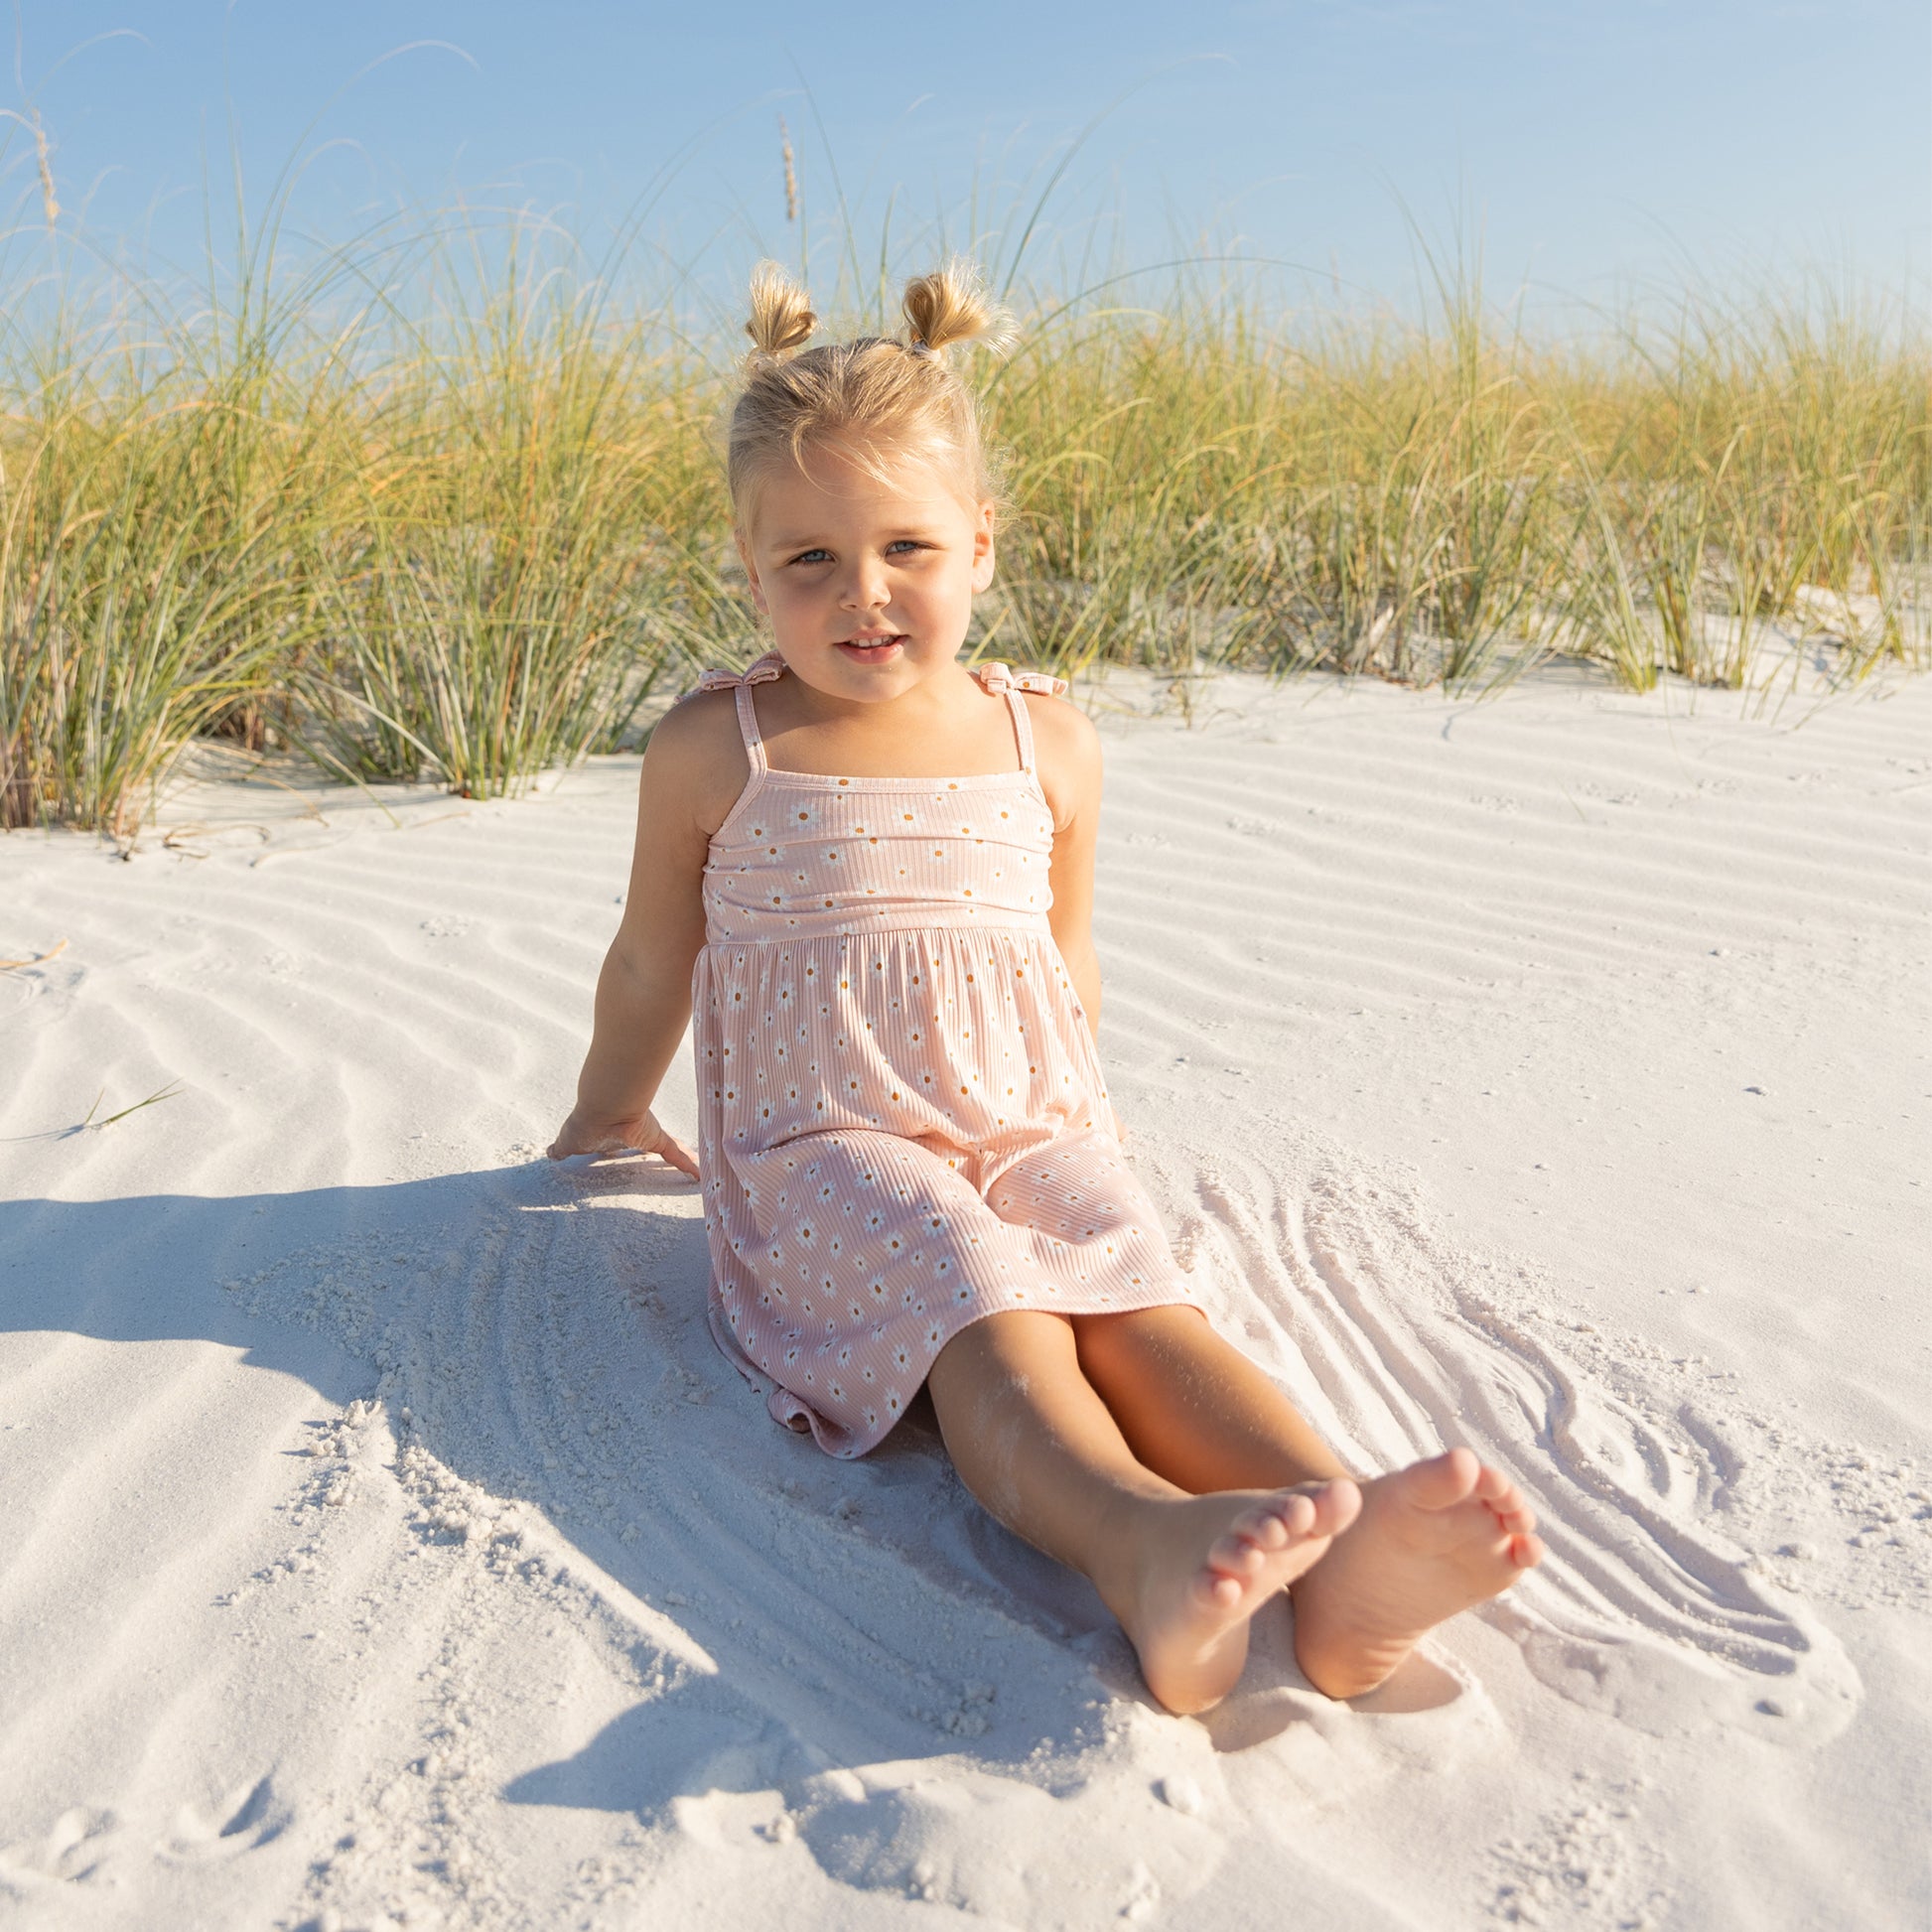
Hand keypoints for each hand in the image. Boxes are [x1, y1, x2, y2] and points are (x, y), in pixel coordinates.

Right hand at [546, 1105, 699, 1179]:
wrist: (599, 1109)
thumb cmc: (582, 1124)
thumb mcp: (567, 1141)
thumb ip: (560, 1149)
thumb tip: (551, 1153)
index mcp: (607, 1136)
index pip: (616, 1144)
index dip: (621, 1149)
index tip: (624, 1153)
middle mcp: (629, 1133)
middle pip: (647, 1143)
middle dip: (657, 1150)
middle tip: (672, 1162)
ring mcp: (644, 1134)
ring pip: (667, 1147)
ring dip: (680, 1159)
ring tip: (694, 1170)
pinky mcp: (656, 1137)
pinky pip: (676, 1153)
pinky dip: (687, 1164)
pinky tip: (700, 1176)